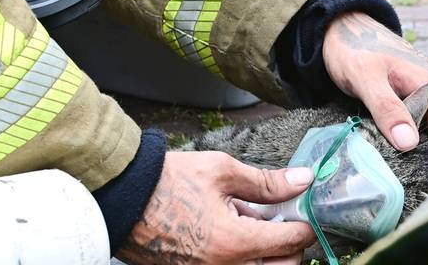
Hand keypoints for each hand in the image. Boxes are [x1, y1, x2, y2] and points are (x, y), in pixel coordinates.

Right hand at [118, 151, 315, 264]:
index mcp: (236, 243)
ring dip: (265, 253)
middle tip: (281, 218)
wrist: (123, 197)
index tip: (304, 211)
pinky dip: (241, 257)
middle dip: (288, 245)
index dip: (305, 224)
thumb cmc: (168, 182)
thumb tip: (302, 180)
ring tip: (252, 224)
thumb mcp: (222, 172)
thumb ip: (267, 182)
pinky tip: (232, 232)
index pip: (292, 242)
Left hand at [322, 12, 427, 172]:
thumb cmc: (354, 49)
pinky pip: (422, 128)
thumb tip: (409, 144)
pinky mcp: (422, 98)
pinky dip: (407, 141)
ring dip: (413, 154)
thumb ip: (387, 109)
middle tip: (394, 183)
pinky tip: (388, 148)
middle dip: (422, 164)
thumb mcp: (365, 78)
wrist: (344, 28)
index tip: (414, 192)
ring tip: (389, 169)